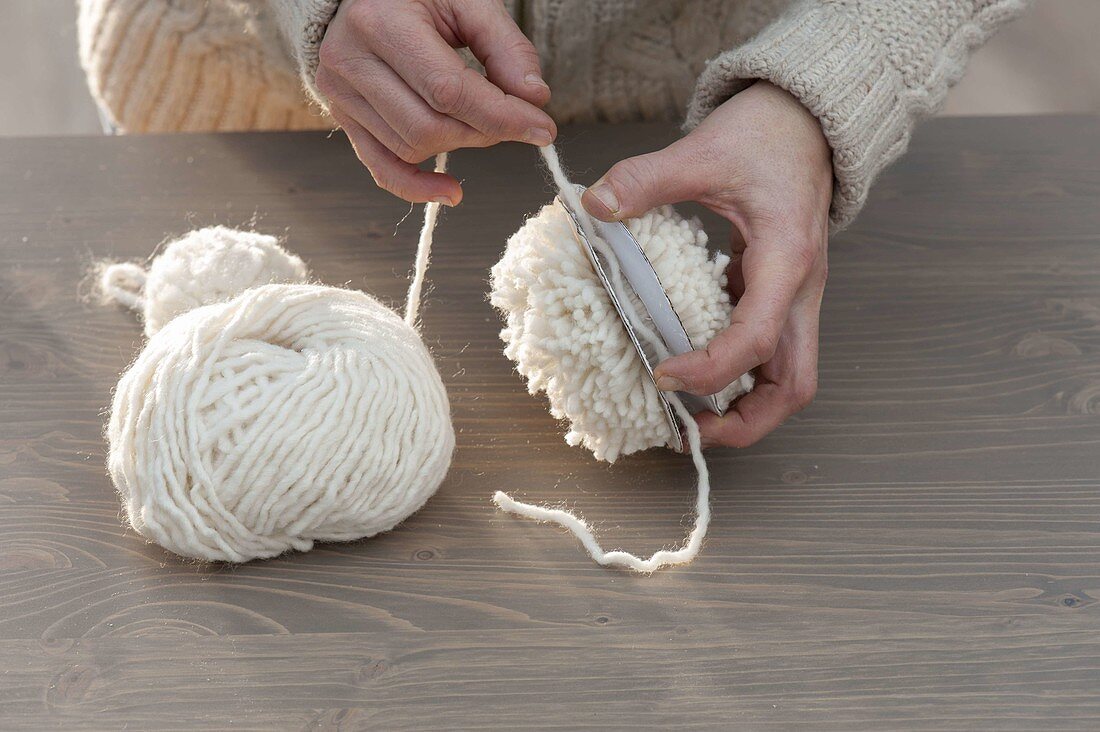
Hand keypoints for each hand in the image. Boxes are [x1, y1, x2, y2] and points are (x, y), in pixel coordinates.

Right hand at [317, 0, 556, 204]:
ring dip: (459, 145)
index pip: (449, 91)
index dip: (501, 116)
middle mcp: (352, 62)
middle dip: (484, 131)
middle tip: (511, 117)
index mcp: (381, 23)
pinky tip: (451, 191)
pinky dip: (417, 187)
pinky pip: (382, 167)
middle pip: (430, 127)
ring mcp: (342, 95)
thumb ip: (505, 45)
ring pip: (411, 148)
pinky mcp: (344, 118)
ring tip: (478, 120)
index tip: (541, 128)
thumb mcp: (466, 0)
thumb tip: (534, 98)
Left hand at [581, 82, 831, 447]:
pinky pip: (768, 353)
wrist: (806, 119)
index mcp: (786, 259)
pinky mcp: (778, 294)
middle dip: (747, 419)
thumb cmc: (765, 135)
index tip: (663, 375)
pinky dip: (736, 375)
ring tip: (689, 417)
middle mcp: (799, 289)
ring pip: (789, 377)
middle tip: (689, 429)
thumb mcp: (702, 151)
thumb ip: (646, 179)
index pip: (759, 338)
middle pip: (795, 384)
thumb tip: (593, 206)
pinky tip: (690, 371)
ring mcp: (794, 296)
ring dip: (746, 408)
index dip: (713, 368)